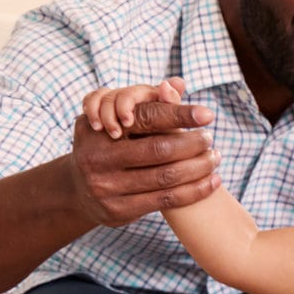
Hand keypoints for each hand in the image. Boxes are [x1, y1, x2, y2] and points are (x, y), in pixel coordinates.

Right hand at [70, 78, 219, 228]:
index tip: (208, 115)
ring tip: (215, 158)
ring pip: (167, 176)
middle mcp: (98, 157)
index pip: (146, 118)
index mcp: (98, 128)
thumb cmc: (110, 148)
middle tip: (210, 138)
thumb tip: (178, 83)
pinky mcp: (119, 210)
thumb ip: (149, 104)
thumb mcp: (119, 123)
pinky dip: (196, 190)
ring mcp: (106, 186)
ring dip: (199, 167)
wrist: (78, 190)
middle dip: (192, 143)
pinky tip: (213, 181)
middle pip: (159, 149)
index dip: (179, 115)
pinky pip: (167, 200)